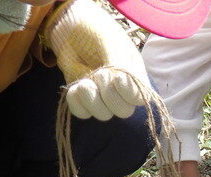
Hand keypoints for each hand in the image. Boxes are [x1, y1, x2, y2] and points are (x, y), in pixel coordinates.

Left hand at [44, 0, 150, 119]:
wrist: (70, 28)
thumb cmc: (95, 31)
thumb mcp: (110, 42)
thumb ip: (119, 64)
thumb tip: (121, 83)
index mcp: (135, 76)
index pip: (140, 99)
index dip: (128, 93)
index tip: (116, 78)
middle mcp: (122, 90)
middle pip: (123, 111)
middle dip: (108, 95)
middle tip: (98, 73)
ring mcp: (103, 97)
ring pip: (102, 114)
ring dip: (90, 97)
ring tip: (84, 79)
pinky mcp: (85, 100)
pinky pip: (82, 113)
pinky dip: (76, 100)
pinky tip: (76, 85)